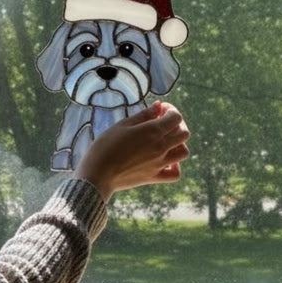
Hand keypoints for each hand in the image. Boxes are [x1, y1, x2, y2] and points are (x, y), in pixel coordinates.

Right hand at [75, 101, 191, 201]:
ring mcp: (159, 164)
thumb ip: (144, 115)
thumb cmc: (105, 146)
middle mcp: (161, 147)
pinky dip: (175, 166)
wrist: (97, 174)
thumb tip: (159, 105)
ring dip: (178, 144)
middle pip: (184, 133)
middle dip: (176, 125)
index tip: (159, 111)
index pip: (176, 117)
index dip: (170, 110)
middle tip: (162, 124)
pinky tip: (166, 161)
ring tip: (165, 142)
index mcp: (153, 131)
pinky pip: (175, 174)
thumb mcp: (123, 125)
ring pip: (184, 152)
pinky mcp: (154, 177)